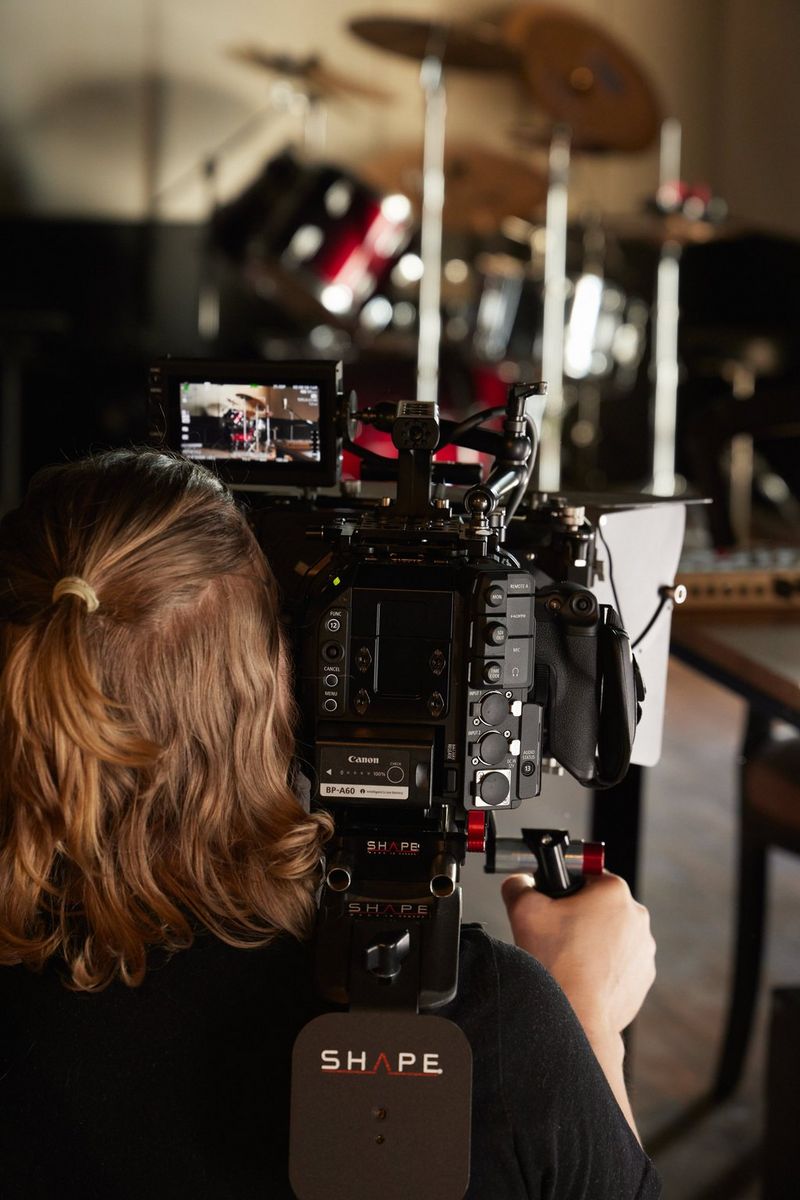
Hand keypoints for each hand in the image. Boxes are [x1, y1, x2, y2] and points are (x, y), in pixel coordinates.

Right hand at [501, 871, 655, 1040]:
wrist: (578, 1017)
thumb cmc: (556, 963)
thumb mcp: (523, 909)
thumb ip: (519, 884)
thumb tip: (520, 882)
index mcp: (614, 891)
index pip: (587, 873)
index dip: (566, 885)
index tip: (554, 901)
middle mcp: (637, 916)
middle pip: (600, 904)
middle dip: (579, 914)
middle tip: (556, 933)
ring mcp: (644, 948)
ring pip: (611, 933)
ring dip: (592, 940)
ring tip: (568, 958)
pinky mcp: (643, 976)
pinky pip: (620, 960)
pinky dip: (603, 964)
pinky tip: (582, 975)